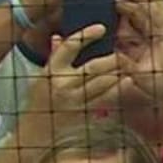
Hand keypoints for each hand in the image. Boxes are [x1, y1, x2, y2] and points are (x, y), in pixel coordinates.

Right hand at [22, 24, 129, 138]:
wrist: (34, 133)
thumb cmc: (37, 102)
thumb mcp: (40, 78)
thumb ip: (52, 58)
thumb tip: (57, 38)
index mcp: (50, 71)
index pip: (69, 46)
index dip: (86, 35)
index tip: (101, 28)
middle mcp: (62, 84)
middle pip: (93, 66)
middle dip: (112, 58)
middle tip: (122, 54)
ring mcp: (74, 99)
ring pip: (103, 81)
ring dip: (119, 72)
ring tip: (128, 65)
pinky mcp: (84, 113)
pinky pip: (106, 98)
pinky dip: (119, 88)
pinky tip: (128, 82)